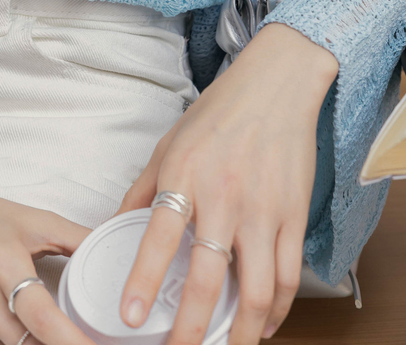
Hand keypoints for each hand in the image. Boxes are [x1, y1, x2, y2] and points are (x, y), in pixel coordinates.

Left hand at [117, 23, 338, 344]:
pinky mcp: (294, 216)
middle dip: (192, 327)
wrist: (276, 84)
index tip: (130, 316)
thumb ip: (142, 190)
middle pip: (210, 277)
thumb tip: (112, 229)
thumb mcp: (169, 144)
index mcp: (186, 175)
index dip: (143, 279)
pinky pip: (287, 276)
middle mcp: (226, 196)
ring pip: (257, 290)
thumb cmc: (219, 112)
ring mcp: (264, 209)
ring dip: (240, 332)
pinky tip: (261, 325)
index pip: (160, 235)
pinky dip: (277, 310)